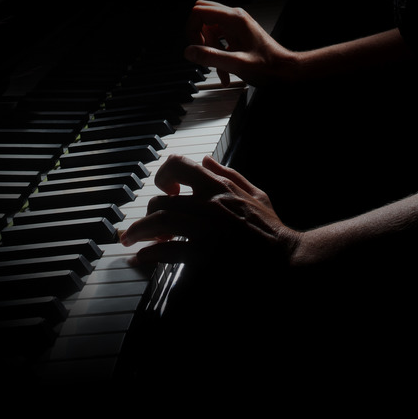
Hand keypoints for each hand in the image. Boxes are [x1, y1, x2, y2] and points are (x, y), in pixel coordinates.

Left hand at [122, 154, 299, 266]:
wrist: (286, 259)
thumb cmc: (272, 230)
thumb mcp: (256, 194)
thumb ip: (230, 175)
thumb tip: (206, 159)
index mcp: (219, 187)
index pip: (178, 165)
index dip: (162, 176)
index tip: (164, 191)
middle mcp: (209, 203)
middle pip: (161, 201)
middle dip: (146, 216)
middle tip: (143, 229)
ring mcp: (205, 229)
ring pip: (158, 222)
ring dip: (138, 232)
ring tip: (131, 242)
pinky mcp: (204, 255)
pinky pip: (166, 250)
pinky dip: (149, 254)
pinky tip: (143, 258)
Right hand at [184, 0, 298, 86]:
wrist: (286, 70)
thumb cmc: (268, 67)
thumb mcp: (237, 64)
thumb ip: (211, 57)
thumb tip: (189, 52)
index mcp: (234, 19)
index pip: (199, 11)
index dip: (191, 29)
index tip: (195, 47)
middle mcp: (234, 17)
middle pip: (202, 16)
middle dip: (198, 36)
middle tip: (202, 53)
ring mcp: (236, 25)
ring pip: (210, 30)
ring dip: (210, 50)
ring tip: (220, 69)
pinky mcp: (238, 34)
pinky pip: (219, 39)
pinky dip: (218, 53)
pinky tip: (225, 71)